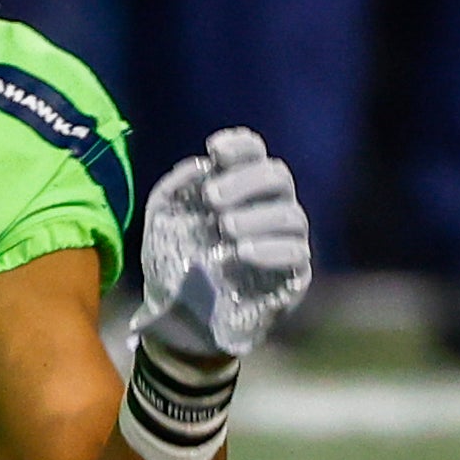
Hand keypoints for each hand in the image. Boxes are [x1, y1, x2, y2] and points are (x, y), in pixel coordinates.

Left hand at [132, 129, 310, 363]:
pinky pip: (296, 254)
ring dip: (258, 217)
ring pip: (292, 215)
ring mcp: (286, 240)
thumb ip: (176, 188)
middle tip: (213, 199)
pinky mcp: (294, 274)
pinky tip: (242, 252)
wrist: (179, 313)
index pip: (254, 153)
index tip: (216, 150)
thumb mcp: (163, 218)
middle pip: (278, 176)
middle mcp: (269, 207)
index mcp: (239, 187)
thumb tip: (201, 164)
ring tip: (226, 228)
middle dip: (246, 181)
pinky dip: (270, 249)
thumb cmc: (174, 257)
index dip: (242, 146)